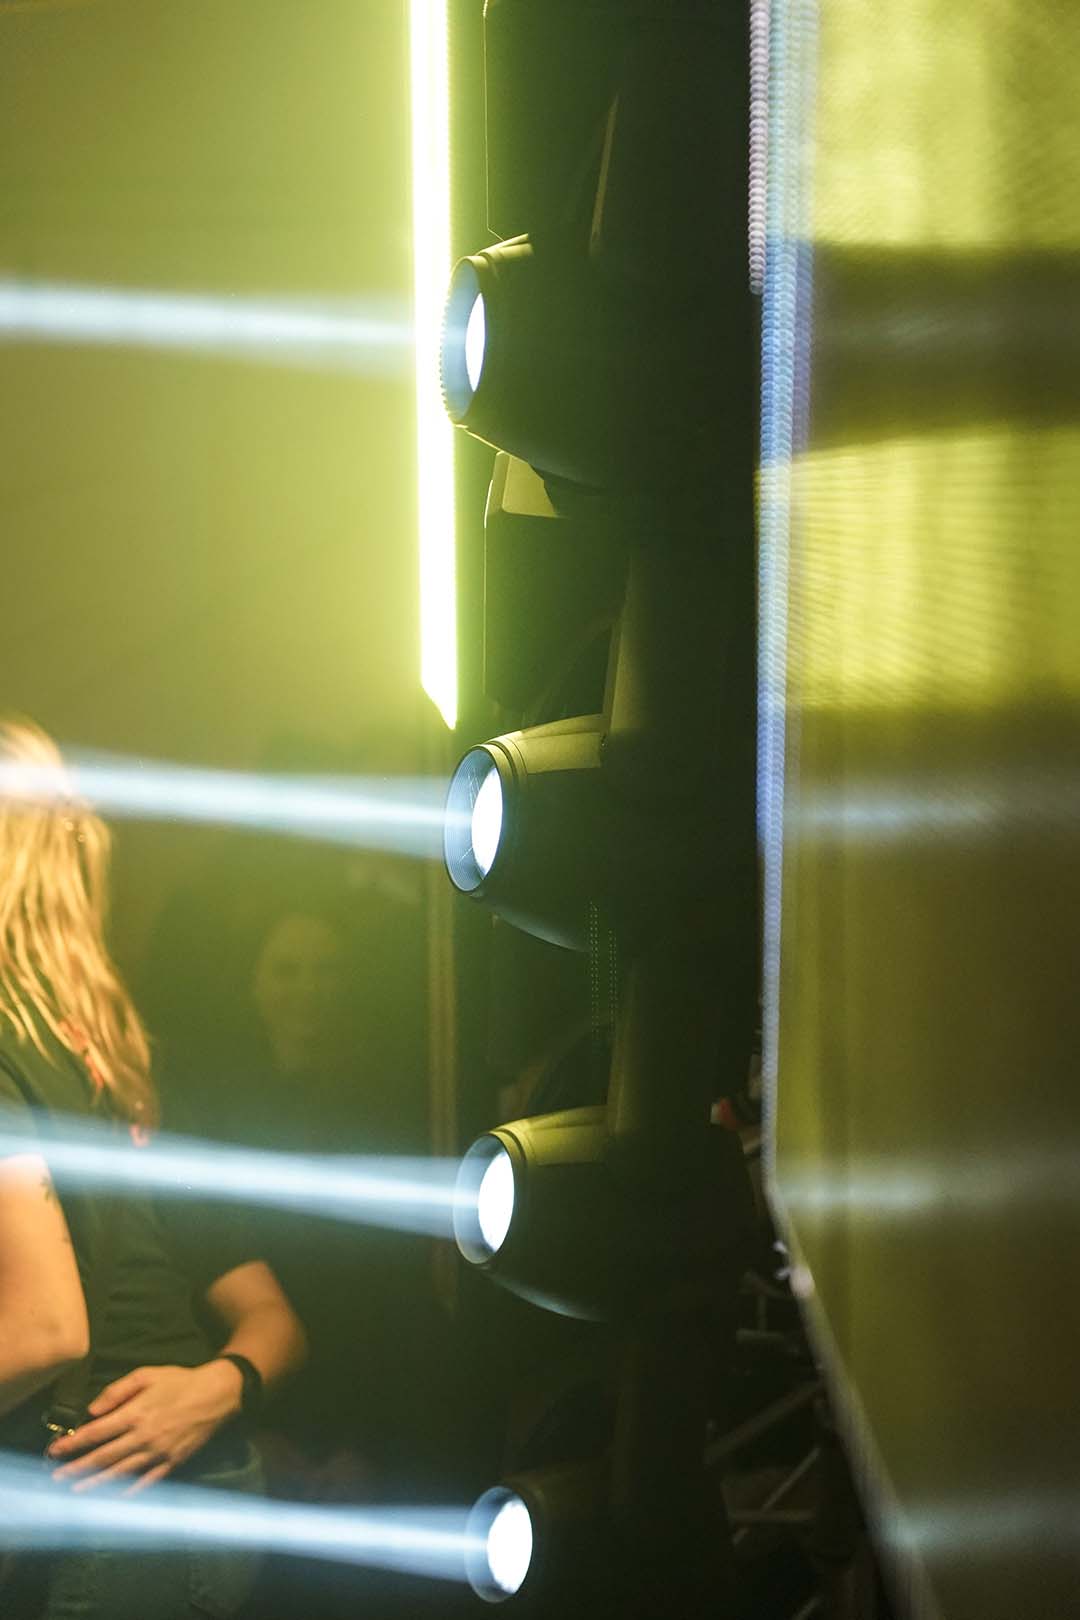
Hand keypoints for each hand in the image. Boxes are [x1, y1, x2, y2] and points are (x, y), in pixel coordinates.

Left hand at [48, 1360, 242, 1494]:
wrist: (217, 1394)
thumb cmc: (180, 1381)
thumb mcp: (147, 1374)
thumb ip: (117, 1390)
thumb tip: (92, 1410)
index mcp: (136, 1413)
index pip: (97, 1433)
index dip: (73, 1444)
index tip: (54, 1451)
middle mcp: (144, 1436)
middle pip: (103, 1457)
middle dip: (77, 1469)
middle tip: (55, 1479)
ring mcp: (158, 1453)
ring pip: (121, 1473)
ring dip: (95, 1484)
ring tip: (75, 1493)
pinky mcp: (172, 1463)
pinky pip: (146, 1482)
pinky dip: (128, 1492)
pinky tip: (113, 1499)